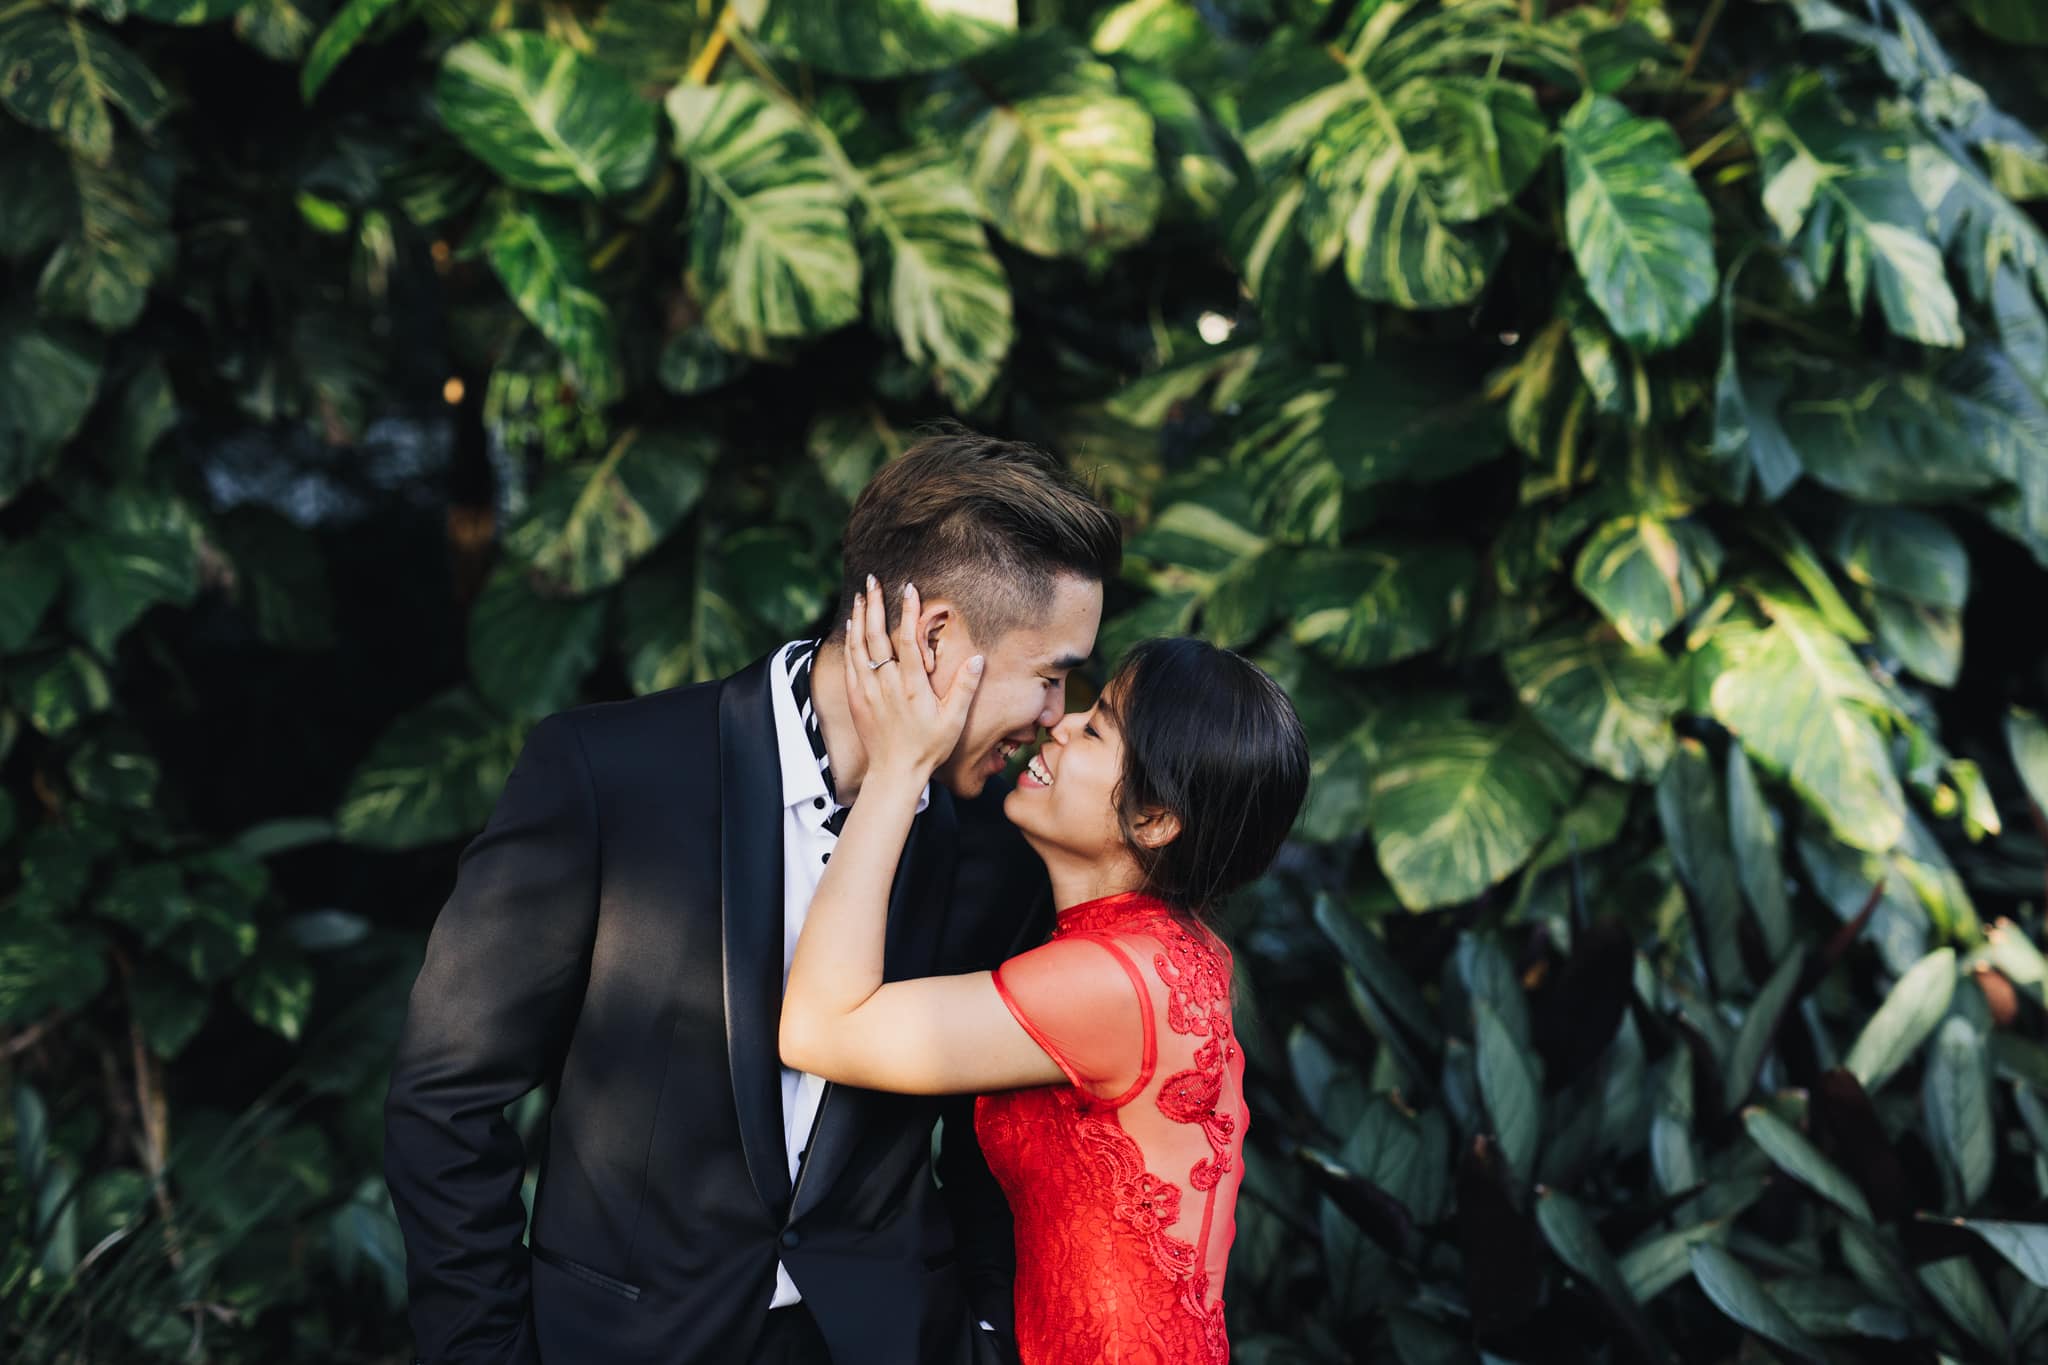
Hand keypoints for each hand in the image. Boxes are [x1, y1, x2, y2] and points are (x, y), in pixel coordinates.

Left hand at [842, 576, 983, 783]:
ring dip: (859, 618)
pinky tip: (852, 627)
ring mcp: (867, 690)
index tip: (909, 589)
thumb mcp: (953, 721)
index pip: (907, 640)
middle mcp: (886, 684)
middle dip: (875, 605)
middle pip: (877, 636)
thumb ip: (965, 688)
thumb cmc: (927, 748)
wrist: (894, 773)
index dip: (908, 613)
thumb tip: (977, 659)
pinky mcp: (856, 698)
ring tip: (860, 595)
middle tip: (873, 580)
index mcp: (911, 687)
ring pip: (859, 646)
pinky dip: (851, 641)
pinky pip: (850, 663)